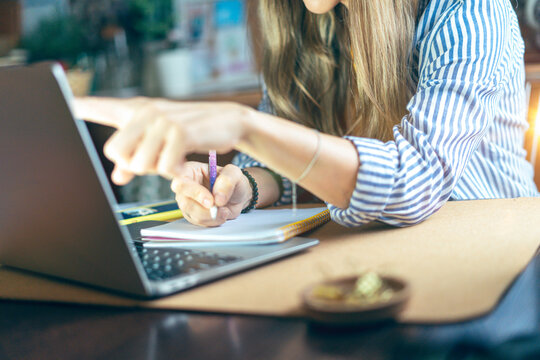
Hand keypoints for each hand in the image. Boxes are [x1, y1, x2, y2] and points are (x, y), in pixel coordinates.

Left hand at [73, 96, 252, 184]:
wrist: (226, 120)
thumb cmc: (190, 131)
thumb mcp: (160, 142)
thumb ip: (135, 157)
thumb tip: (116, 177)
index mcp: (136, 111)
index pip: (100, 106)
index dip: (78, 106)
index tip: (62, 104)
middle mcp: (145, 112)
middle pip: (115, 152)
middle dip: (133, 165)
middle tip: (155, 160)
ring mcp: (162, 121)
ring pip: (138, 164)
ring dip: (156, 170)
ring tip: (173, 158)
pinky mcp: (180, 133)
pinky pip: (163, 168)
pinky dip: (174, 172)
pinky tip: (183, 162)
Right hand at [171, 162, 251, 226]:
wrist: (238, 196)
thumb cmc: (232, 181)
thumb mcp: (234, 173)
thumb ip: (226, 181)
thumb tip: (217, 198)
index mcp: (189, 171)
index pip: (182, 182)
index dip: (194, 193)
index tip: (210, 201)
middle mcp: (185, 187)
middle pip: (185, 202)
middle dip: (203, 209)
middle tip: (218, 208)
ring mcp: (188, 202)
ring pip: (192, 214)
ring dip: (211, 216)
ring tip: (224, 210)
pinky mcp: (193, 215)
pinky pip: (199, 222)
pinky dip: (212, 221)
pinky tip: (221, 214)